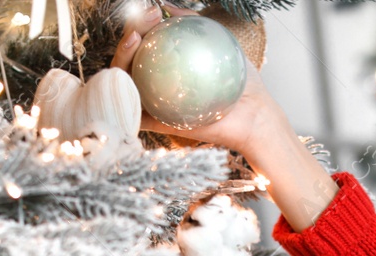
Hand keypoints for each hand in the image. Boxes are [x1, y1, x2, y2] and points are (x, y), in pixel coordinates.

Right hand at [110, 4, 278, 158]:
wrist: (255, 116)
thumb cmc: (240, 82)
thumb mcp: (220, 42)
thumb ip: (193, 23)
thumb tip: (166, 6)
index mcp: (165, 69)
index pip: (143, 44)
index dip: (139, 24)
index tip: (155, 11)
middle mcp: (155, 86)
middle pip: (127, 60)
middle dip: (126, 36)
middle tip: (143, 22)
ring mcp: (152, 105)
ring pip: (122, 82)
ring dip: (120, 58)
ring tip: (134, 39)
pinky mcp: (154, 124)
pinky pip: (131, 112)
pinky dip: (123, 94)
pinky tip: (129, 76)